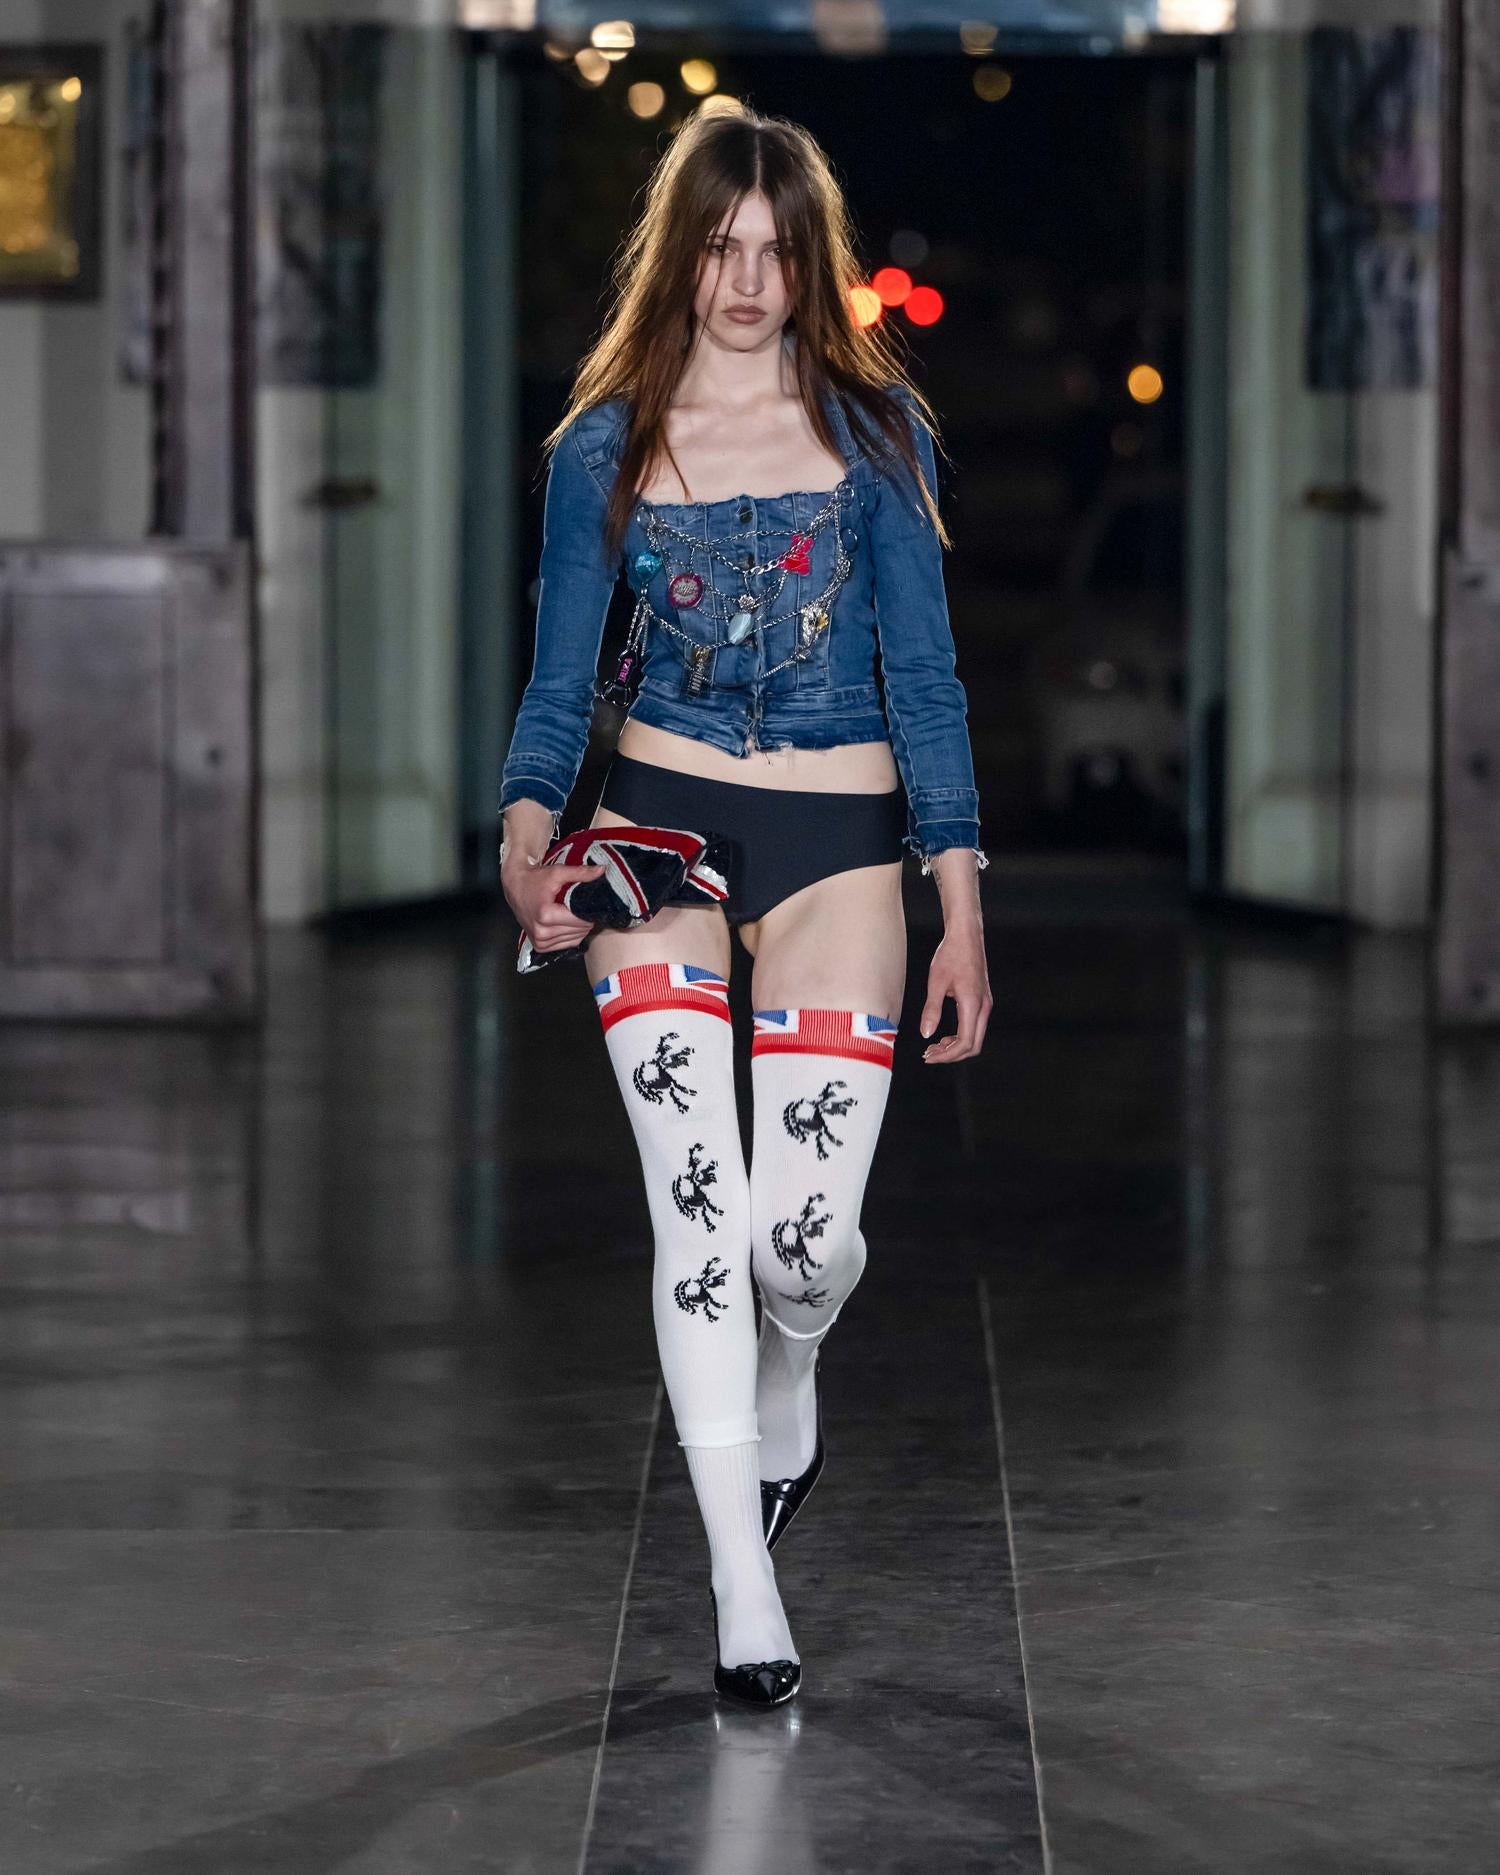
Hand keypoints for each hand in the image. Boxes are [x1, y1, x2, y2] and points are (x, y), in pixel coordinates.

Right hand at [504, 860, 605, 956]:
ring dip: (580, 927)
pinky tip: (568, 922)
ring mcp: (540, 941)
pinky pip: (567, 944)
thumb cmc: (535, 879)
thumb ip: (581, 873)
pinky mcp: (540, 946)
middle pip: (580, 930)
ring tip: (574, 912)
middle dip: (586, 918)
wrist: (515, 887)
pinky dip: (572, 934)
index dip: (590, 910)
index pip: (581, 920)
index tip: (591, 901)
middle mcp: (542, 932)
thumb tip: (603, 870)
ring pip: (576, 938)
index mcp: (545, 915)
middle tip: (583, 905)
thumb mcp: (557, 872)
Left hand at [918, 926, 991, 1063]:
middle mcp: (983, 1007)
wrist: (966, 935)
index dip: (947, 1055)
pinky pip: (974, 1027)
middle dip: (951, 1055)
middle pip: (974, 1046)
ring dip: (956, 1047)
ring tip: (934, 1046)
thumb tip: (926, 1033)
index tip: (929, 1056)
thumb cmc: (951, 954)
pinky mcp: (982, 1001)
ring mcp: (985, 1004)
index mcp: (972, 1004)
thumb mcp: (936, 982)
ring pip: (975, 1038)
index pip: (965, 1042)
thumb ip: (932, 1010)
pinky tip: (944, 1036)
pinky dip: (960, 1037)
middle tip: (930, 1054)